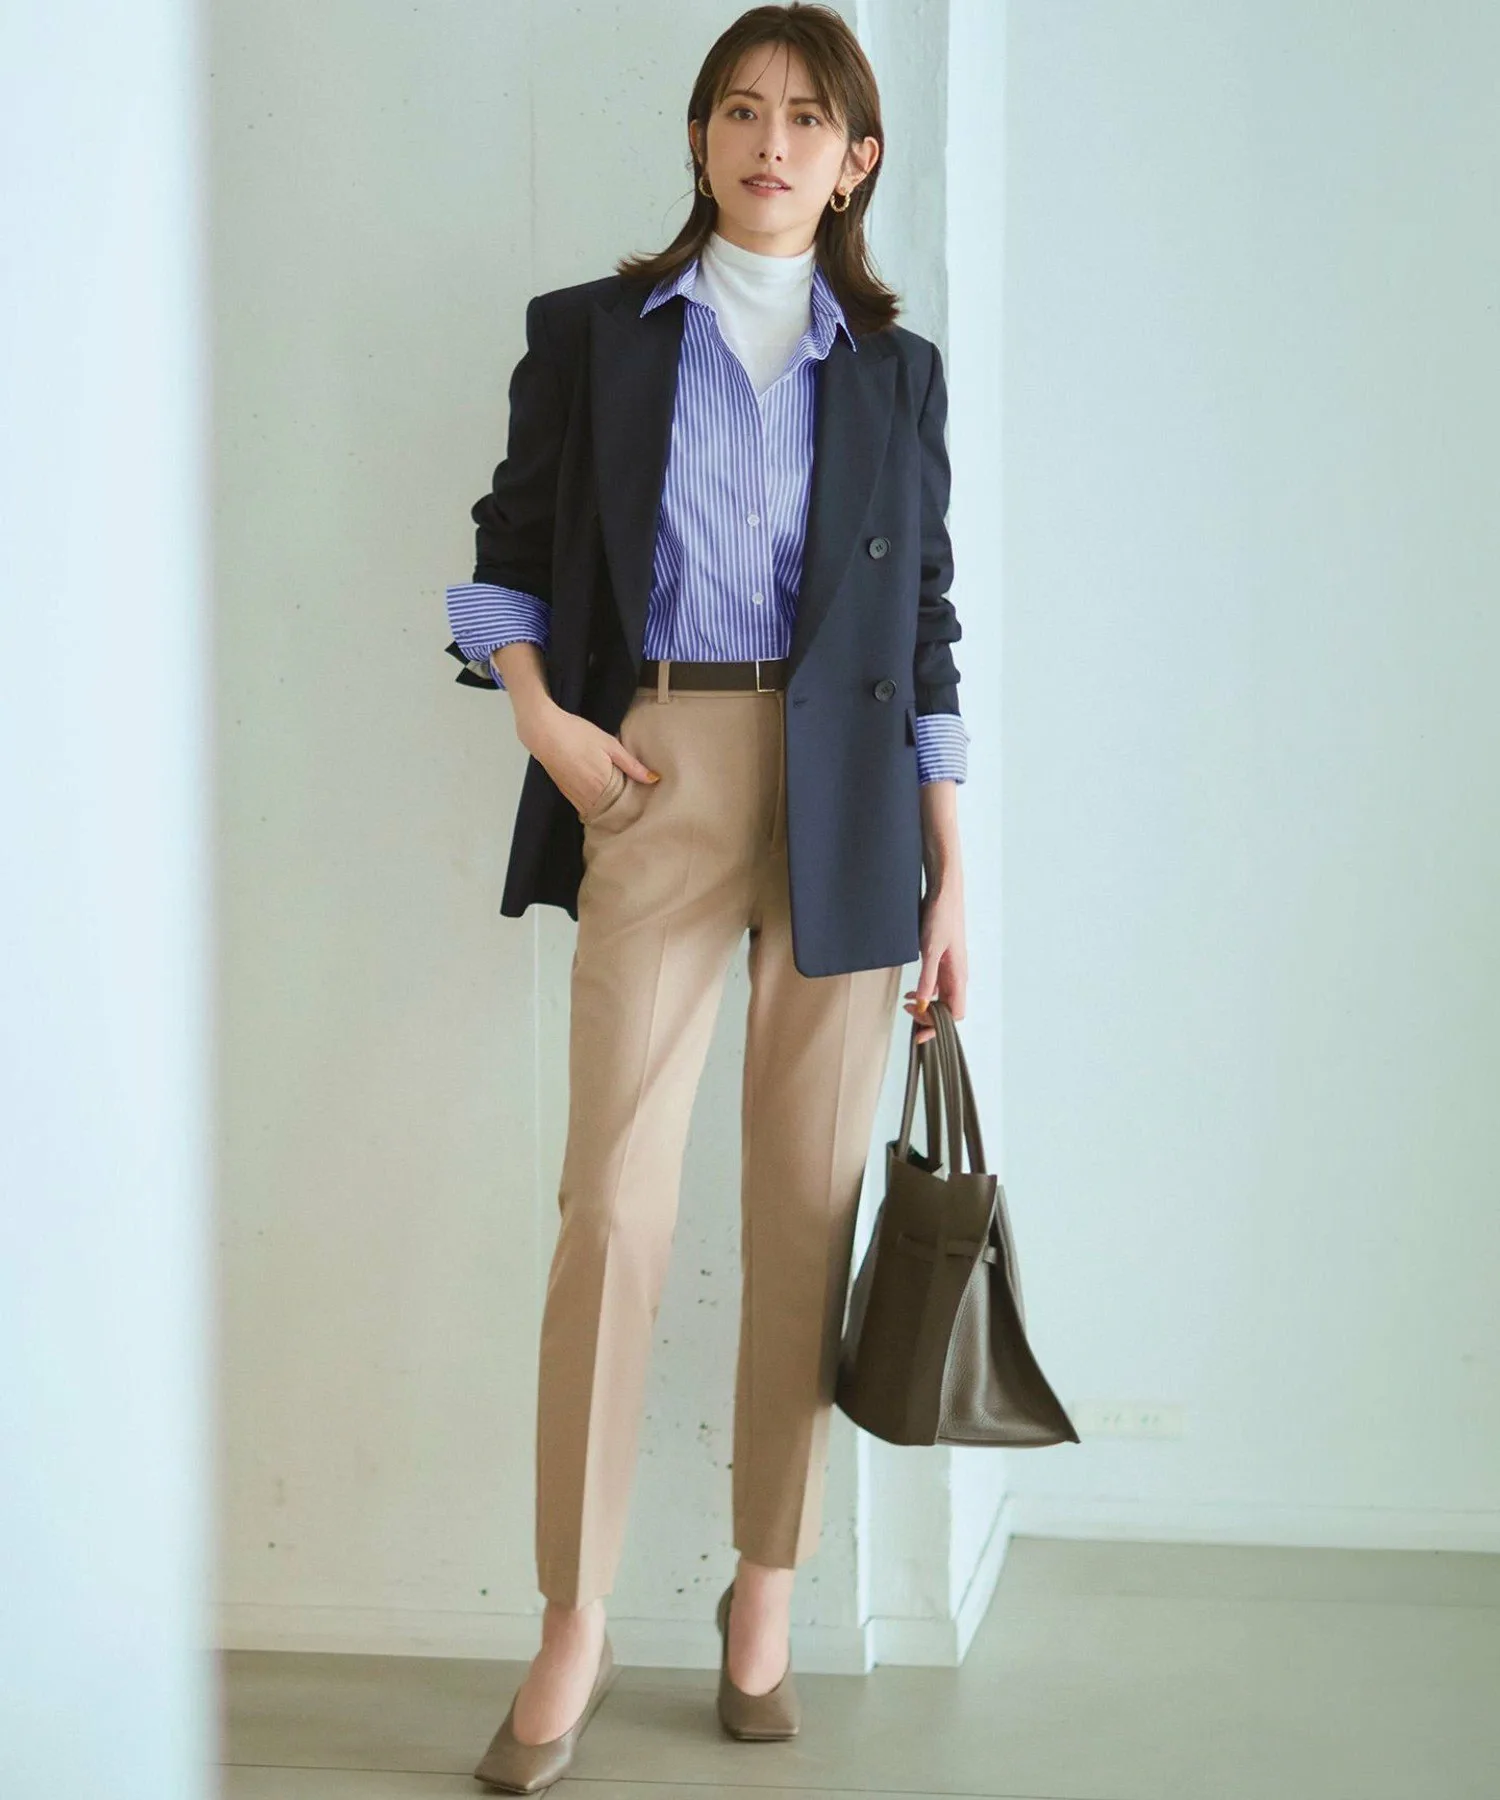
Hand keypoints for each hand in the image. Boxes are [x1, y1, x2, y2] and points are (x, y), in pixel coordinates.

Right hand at [518, 700, 658, 816]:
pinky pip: (584, 807)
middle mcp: (588, 795)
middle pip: (611, 813)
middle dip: (623, 812)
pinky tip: (601, 800)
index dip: (636, 807)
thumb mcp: (609, 744)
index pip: (625, 805)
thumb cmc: (576, 733)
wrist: (543, 732)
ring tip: (621, 804)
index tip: (646, 805)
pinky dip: (594, 807)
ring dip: (608, 811)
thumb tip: (653, 778)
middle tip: (636, 806)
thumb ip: (631, 764)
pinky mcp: (565, 792)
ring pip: (597, 813)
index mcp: (602, 784)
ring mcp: (575, 796)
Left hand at [904, 880, 966, 1043]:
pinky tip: (912, 992)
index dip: (938, 1027)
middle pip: (948, 1009)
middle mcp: (958, 975)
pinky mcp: (943, 960)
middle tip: (907, 1013)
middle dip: (929, 1018)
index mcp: (959, 976)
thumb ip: (927, 979)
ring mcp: (951, 969)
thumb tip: (924, 1005)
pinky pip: (936, 985)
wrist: (944, 892)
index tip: (918, 1032)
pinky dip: (924, 993)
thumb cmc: (941, 917)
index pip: (954, 1014)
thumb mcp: (930, 950)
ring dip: (926, 1006)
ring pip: (942, 998)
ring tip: (907, 1005)